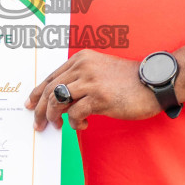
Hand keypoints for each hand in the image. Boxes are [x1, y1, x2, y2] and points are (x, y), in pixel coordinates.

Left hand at [25, 50, 160, 130]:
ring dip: (55, 117)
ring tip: (59, 126)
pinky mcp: (99, 97)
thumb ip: (80, 80)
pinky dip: (75, 123)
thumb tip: (59, 101)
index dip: (37, 93)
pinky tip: (83, 125)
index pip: (51, 77)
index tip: (30, 105)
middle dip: (40, 109)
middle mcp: (83, 66)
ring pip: (58, 101)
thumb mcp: (100, 72)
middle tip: (38, 124)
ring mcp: (91, 81)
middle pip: (51, 90)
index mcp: (81, 59)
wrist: (154, 83)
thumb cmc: (128, 81)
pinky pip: (75, 113)